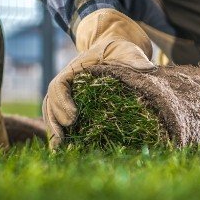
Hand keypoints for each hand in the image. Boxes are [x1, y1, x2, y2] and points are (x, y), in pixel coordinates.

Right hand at [43, 9, 156, 147]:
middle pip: (51, 102)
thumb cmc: (117, 51)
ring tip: (58, 148)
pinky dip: (59, 133)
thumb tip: (148, 69)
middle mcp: (66, 83)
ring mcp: (66, 95)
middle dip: (55, 121)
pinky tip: (62, 149)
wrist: (112, 51)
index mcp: (74, 69)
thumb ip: (133, 58)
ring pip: (51, 113)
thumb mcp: (125, 50)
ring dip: (53, 130)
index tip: (73, 116)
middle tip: (62, 138)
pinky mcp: (71, 105)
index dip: (62, 101)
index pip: (60, 85)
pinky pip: (60, 119)